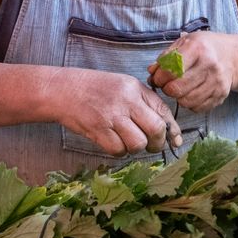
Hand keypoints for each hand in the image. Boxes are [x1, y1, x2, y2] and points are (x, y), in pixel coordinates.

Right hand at [57, 70, 181, 155]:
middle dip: (157, 143)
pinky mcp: (97, 130)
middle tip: (151, 146)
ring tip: (127, 141)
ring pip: (138, 143)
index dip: (173, 129)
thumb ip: (142, 102)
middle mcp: (126, 100)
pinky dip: (118, 151)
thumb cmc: (94, 88)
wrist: (62, 90)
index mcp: (135, 88)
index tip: (175, 141)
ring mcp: (111, 116)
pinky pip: (118, 150)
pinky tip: (113, 142)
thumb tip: (164, 127)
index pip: (163, 110)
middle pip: (156, 129)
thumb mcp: (122, 86)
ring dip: (136, 148)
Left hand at [147, 31, 235, 112]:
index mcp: (198, 48)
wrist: (234, 56)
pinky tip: (191, 93)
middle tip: (167, 85)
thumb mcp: (185, 42)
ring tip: (180, 89)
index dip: (159, 77)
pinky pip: (197, 108)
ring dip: (178, 98)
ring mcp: (217, 82)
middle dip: (167, 89)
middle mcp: (209, 65)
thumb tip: (152, 72)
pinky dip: (190, 103)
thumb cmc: (205, 48)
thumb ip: (166, 57)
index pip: (171, 70)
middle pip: (177, 89)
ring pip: (186, 101)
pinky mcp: (220, 95)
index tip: (158, 77)